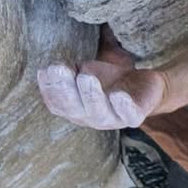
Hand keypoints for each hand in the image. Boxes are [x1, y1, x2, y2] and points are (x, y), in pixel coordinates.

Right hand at [36, 61, 165, 130]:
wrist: (142, 84)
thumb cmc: (109, 80)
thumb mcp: (85, 71)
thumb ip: (70, 71)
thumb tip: (50, 68)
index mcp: (76, 110)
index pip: (58, 104)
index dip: (50, 89)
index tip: (46, 70)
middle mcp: (92, 118)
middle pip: (75, 109)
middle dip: (66, 90)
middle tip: (59, 69)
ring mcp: (114, 119)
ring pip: (100, 113)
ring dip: (91, 96)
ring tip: (85, 77)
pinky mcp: (136, 116)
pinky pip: (130, 115)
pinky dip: (123, 106)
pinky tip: (118, 95)